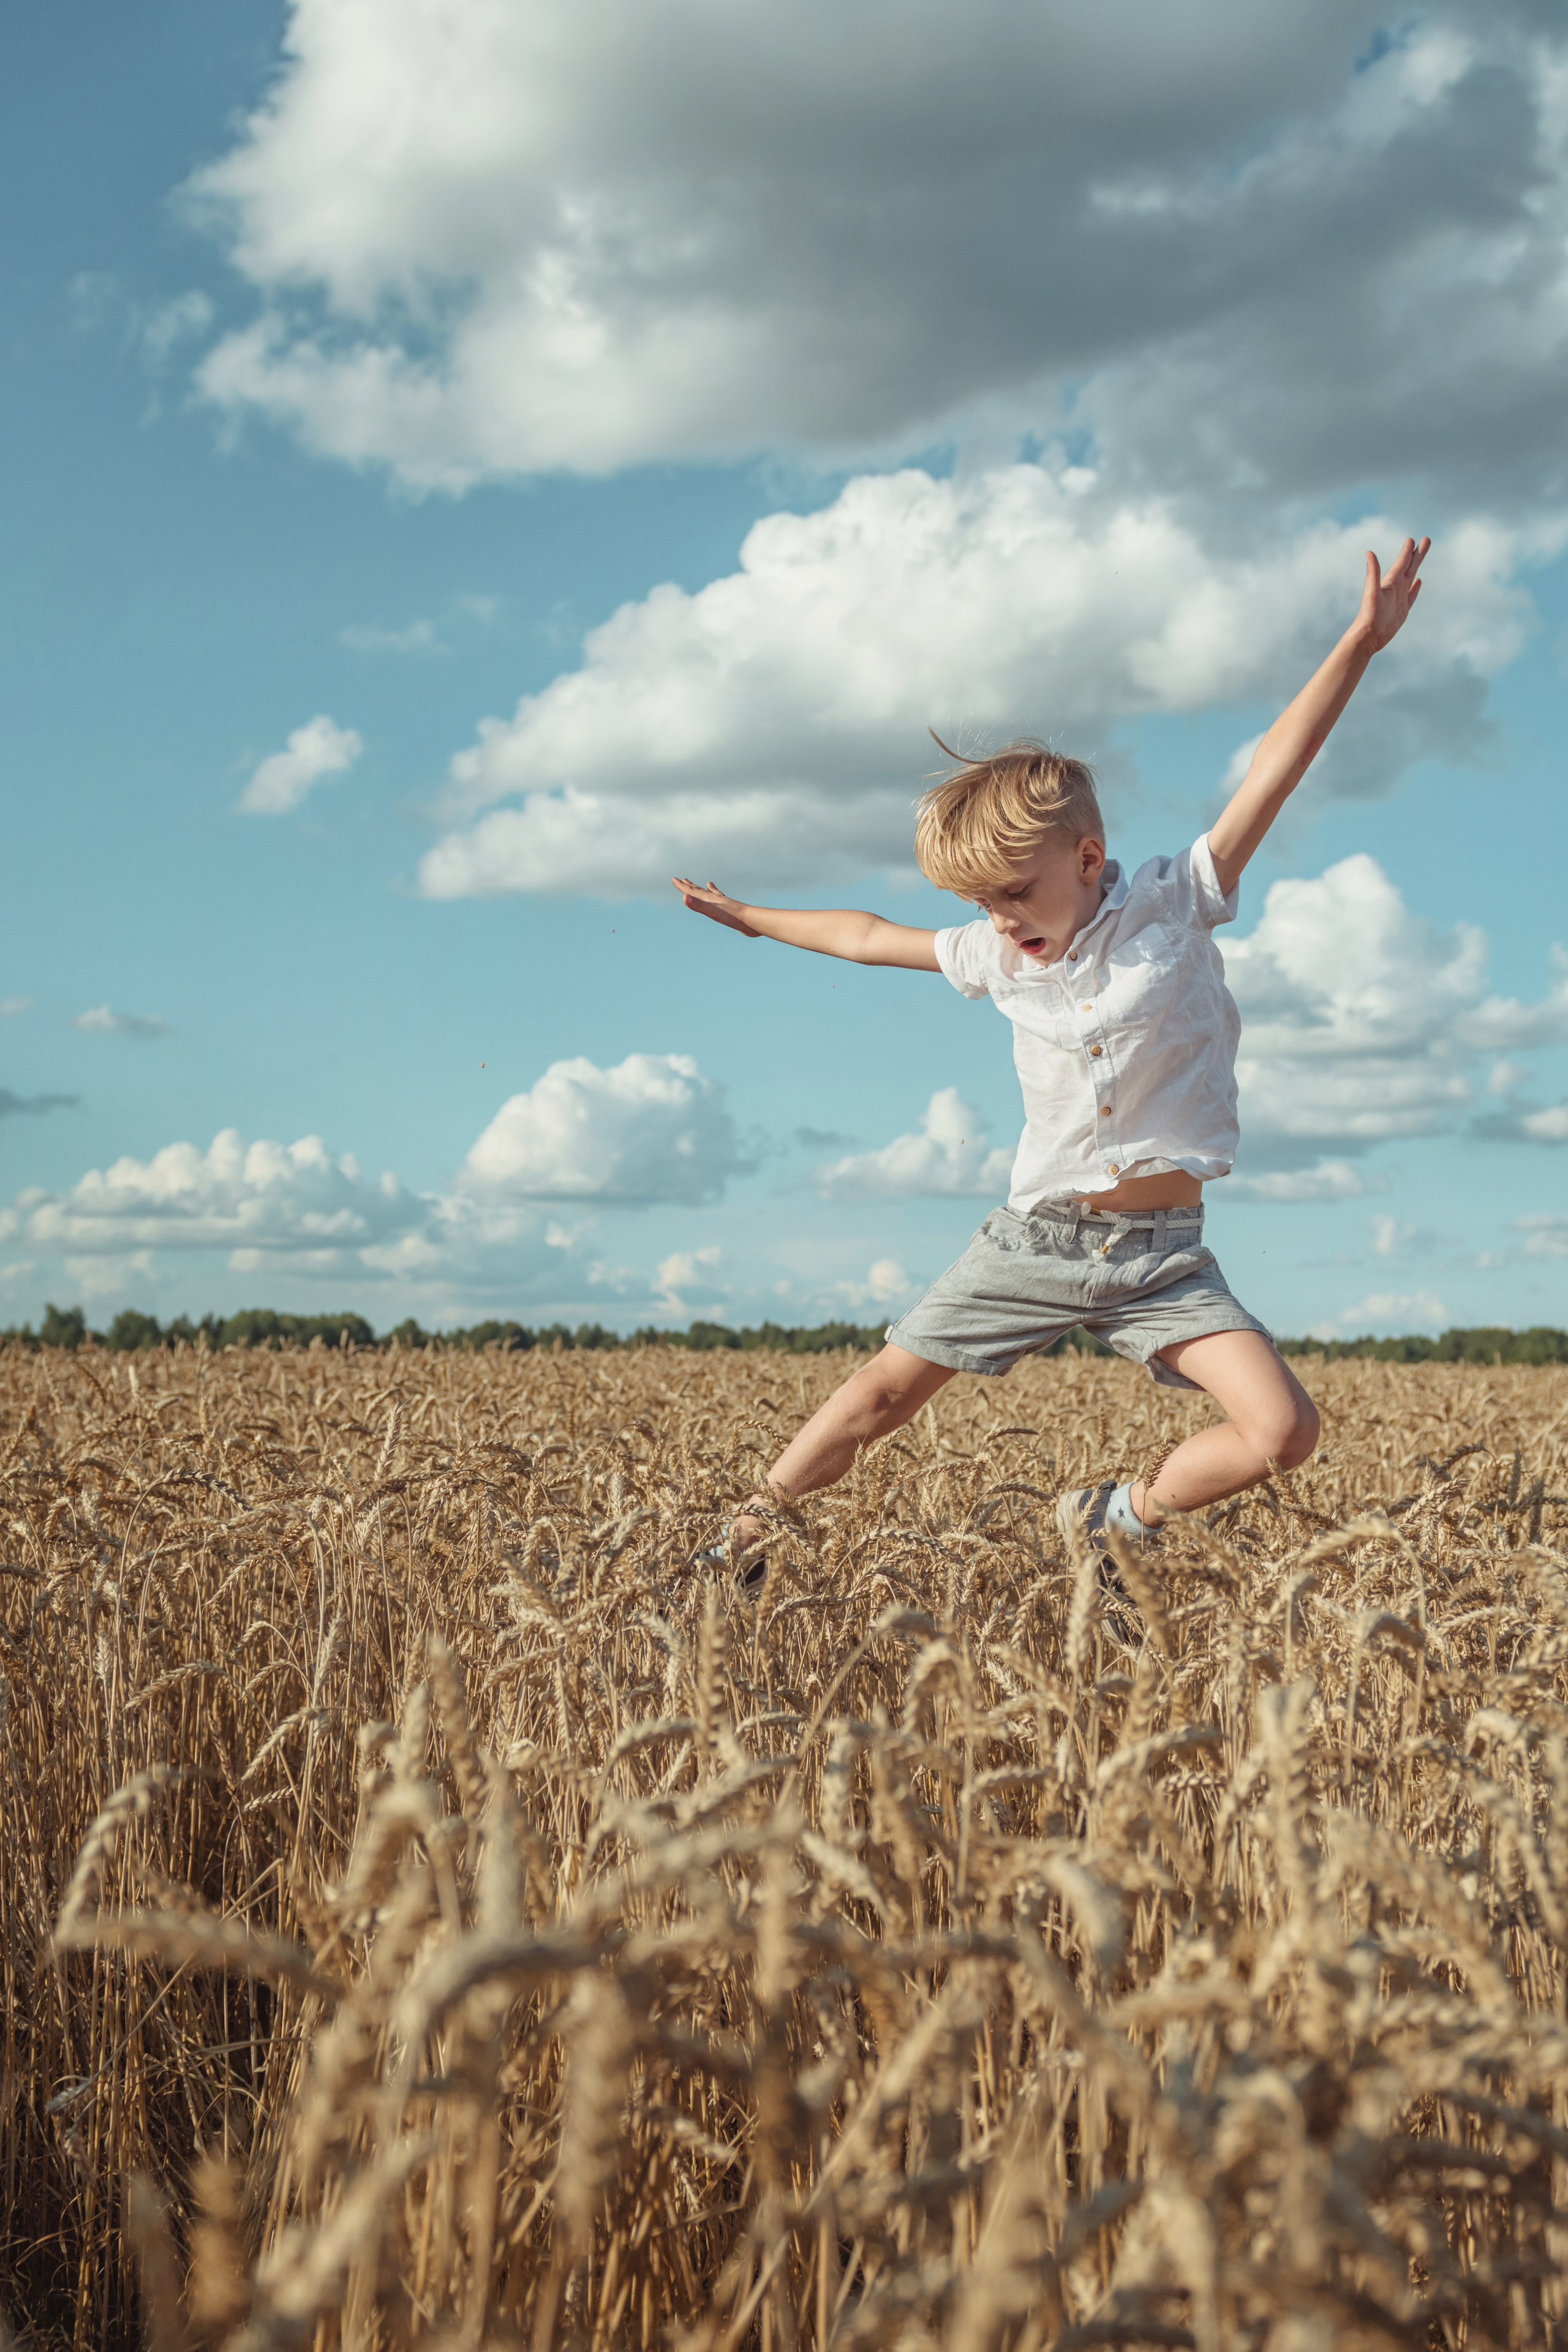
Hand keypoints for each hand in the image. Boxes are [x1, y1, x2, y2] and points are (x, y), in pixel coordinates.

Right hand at [671, 876, 760, 936]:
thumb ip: (698, 905)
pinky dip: (722, 899)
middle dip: (690, 886)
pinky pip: (724, 903)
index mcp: (709, 899)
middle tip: (683, 879)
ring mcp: (725, 904)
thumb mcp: (711, 911)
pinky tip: (725, 902)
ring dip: (707, 889)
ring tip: (708, 884)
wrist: (752, 920)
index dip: (682, 886)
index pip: (692, 892)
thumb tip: (684, 898)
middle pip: (701, 891)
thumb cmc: (732, 916)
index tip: (674, 879)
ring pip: (713, 894)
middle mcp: (716, 899)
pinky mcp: (733, 911)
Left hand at [1356, 535, 1429, 650]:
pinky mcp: (1402, 610)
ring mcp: (1399, 598)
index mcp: (1390, 582)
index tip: (1412, 539)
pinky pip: (1411, 595)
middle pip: (1410, 566)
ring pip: (1411, 577)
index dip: (1407, 551)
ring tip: (1421, 556)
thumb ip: (1373, 572)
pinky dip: (1415, 588)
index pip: (1402, 562)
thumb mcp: (1372, 591)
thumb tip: (1369, 552)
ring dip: (1417, 566)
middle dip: (1418, 553)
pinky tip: (1418, 582)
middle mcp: (1396, 588)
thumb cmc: (1369, 615)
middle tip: (1427, 539)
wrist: (1368, 636)